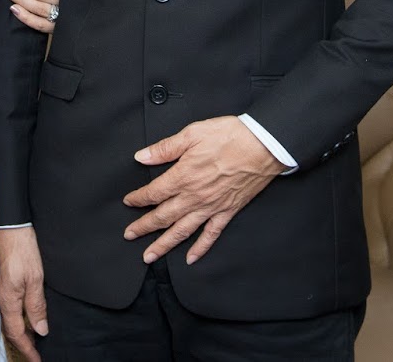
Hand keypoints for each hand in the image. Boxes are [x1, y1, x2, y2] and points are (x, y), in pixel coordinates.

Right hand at [0, 225, 47, 360]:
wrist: (12, 228)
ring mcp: (2, 292)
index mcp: (9, 301)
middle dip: (23, 344)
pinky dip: (18, 321)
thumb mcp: (35, 279)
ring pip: (10, 321)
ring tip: (34, 341)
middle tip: (36, 354)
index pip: (17, 333)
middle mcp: (2, 299)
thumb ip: (36, 306)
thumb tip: (41, 330)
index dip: (28, 349)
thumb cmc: (23, 250)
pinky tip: (27, 319)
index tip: (37, 360)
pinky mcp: (4, 285)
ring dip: (21, 333)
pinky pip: (10, 310)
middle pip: (11, 330)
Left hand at [122, 116, 281, 265]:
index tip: (129, 202)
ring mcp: (211, 207)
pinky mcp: (227, 212)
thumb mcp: (192, 133)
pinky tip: (190, 258)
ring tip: (149, 256)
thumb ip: (165, 148)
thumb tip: (142, 156)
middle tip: (129, 235)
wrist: (263, 146)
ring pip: (182, 231)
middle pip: (163, 216)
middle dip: (143, 227)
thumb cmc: (230, 136)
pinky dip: (200, 249)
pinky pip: (211, 235)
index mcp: (183, 176)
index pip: (154, 193)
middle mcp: (194, 196)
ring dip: (163, 245)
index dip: (138, 198)